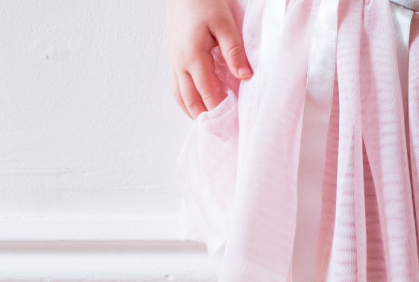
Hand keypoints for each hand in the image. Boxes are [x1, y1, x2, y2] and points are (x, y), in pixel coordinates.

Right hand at [166, 0, 252, 118]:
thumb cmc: (204, 3)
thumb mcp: (225, 25)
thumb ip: (234, 52)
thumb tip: (245, 77)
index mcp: (193, 58)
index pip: (208, 93)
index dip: (220, 110)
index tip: (233, 124)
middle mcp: (179, 64)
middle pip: (191, 101)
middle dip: (206, 117)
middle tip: (222, 132)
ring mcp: (173, 62)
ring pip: (180, 97)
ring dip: (194, 112)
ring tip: (209, 123)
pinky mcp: (173, 59)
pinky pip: (176, 87)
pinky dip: (186, 101)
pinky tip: (197, 104)